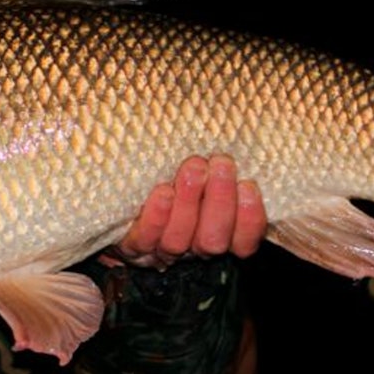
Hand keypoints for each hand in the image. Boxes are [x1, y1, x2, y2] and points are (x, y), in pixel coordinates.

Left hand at [109, 154, 266, 268]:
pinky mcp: (132, 246)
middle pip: (213, 239)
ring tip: (194, 168)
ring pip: (179, 239)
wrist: (120, 209)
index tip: (249, 185)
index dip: (250, 219)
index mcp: (219, 234)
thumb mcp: (207, 173)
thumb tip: (253, 123)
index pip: (244, 242)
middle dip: (220, 201)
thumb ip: (224, 165)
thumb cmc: (178, 179)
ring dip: (189, 203)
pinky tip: (163, 192)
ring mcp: (162, 250)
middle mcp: (194, 248)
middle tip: (221, 164)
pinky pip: (145, 238)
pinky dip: (156, 217)